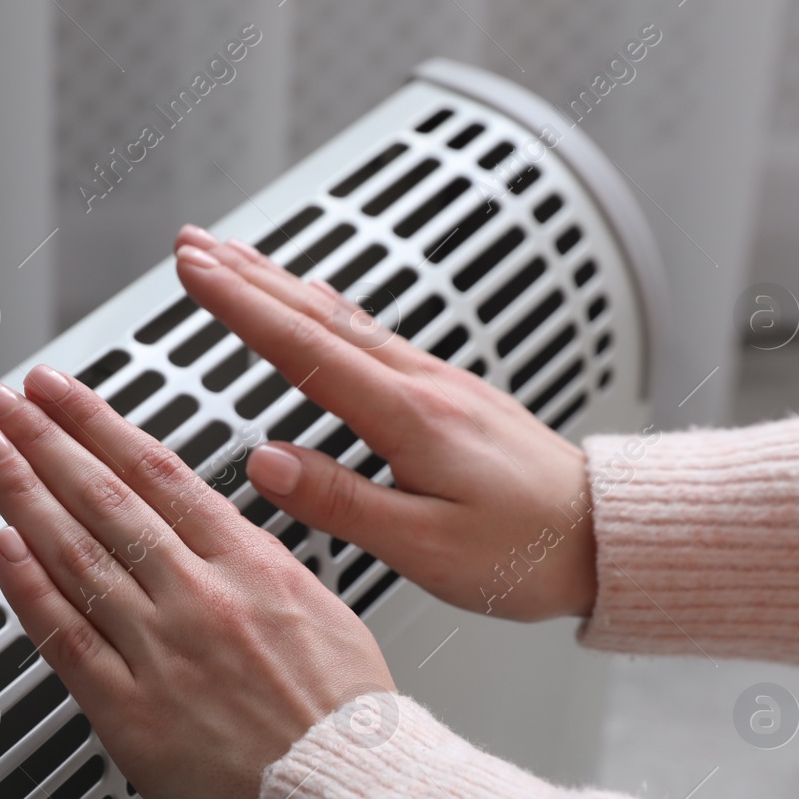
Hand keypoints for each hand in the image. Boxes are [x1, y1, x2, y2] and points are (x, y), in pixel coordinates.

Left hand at [0, 364, 394, 798]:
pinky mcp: (130, 714)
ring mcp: (160, 652)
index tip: (58, 391)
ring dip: (19, 491)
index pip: (157, 471)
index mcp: (251, 566)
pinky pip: (65, 638)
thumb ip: (259, 569)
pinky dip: (27, 586)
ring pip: (75, 553)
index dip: (96, 422)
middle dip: (42, 437)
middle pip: (104, 497)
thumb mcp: (322, 612)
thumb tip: (219, 535)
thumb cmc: (346, 725)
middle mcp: (200, 597)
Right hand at [173, 225, 598, 620]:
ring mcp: (438, 382)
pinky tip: (314, 303)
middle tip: (190, 246)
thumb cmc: (526, 552)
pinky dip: (325, 308)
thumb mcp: (424, 546)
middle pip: (317, 314)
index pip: (304, 347)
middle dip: (246, 275)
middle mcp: (423, 384)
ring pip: (343, 316)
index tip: (192, 273)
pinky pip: (370, 333)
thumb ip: (341, 502)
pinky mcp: (448, 394)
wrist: (607, 538)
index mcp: (410, 417)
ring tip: (232, 259)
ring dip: (279, 283)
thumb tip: (266, 461)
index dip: (240, 307)